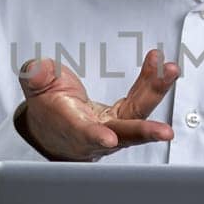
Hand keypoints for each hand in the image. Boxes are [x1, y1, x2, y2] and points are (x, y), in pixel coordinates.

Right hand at [14, 48, 179, 161]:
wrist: (55, 125)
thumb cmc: (48, 108)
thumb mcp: (35, 88)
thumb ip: (35, 77)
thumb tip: (38, 68)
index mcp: (71, 129)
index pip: (84, 135)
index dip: (95, 137)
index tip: (108, 139)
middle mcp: (97, 133)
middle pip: (123, 134)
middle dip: (144, 132)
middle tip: (164, 132)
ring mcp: (114, 126)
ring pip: (139, 114)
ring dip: (156, 92)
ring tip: (169, 70)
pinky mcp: (125, 116)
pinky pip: (141, 99)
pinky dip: (151, 82)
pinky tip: (160, 65)